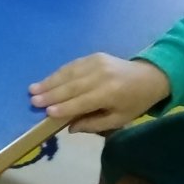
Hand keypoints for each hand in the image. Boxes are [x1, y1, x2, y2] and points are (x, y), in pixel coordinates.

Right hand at [29, 54, 170, 134]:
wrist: (150, 76)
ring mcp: (98, 63)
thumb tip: (69, 127)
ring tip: (33, 88)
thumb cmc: (134, 103)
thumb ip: (94, 124)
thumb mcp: (119, 120)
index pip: (82, 102)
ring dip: (50, 81)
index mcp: (111, 94)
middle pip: (72, 86)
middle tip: (33, 100)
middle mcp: (102, 76)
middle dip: (51, 93)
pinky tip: (47, 79)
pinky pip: (73, 65)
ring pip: (69, 73)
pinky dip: (59, 73)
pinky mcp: (95, 56)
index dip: (64, 107)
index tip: (47, 112)